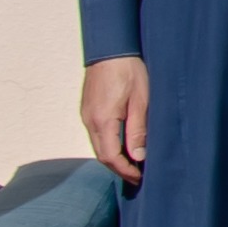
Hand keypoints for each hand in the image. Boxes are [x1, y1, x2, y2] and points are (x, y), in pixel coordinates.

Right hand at [78, 56, 147, 183]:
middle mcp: (90, 120)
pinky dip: (108, 145)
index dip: (125, 171)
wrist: (110, 48)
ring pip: (98, 146)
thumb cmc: (129, 70)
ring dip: (113, 158)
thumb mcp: (141, 100)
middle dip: (119, 169)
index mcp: (103, 120)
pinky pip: (96, 135)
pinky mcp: (87, 109)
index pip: (110, 157)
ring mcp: (86, 115)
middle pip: (101, 155)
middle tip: (138, 176)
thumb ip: (138, 130)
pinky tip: (122, 145)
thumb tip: (138, 156)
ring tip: (132, 163)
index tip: (140, 177)